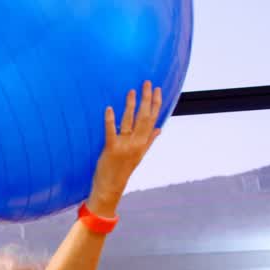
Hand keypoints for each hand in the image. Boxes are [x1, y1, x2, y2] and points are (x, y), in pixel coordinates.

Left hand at [88, 81, 163, 216]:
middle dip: (146, 99)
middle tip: (147, 83)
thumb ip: (149, 141)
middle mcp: (136, 143)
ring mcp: (124, 146)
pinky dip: (110, 120)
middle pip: (144, 117)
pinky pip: (111, 132)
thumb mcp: (139, 155)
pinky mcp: (111, 149)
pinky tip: (109, 108)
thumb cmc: (123, 170)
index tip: (158, 89)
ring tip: (131, 91)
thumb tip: (160, 129)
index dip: (156, 103)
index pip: (153, 119)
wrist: (111, 187)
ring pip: (129, 121)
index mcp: (143, 143)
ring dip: (131, 105)